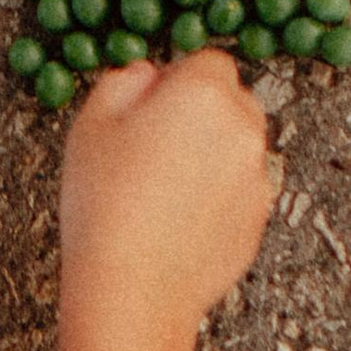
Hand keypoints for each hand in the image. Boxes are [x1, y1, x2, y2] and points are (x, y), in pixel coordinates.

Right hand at [57, 49, 273, 333]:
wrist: (132, 289)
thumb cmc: (106, 205)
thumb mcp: (91, 123)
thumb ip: (124, 81)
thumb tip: (147, 75)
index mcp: (203, 95)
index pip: (209, 61)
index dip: (176, 78)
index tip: (150, 104)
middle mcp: (243, 130)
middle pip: (233, 101)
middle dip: (201, 113)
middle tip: (153, 144)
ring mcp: (257, 178)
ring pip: (237, 148)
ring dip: (210, 154)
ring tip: (161, 187)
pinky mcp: (259, 219)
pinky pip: (240, 190)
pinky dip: (217, 195)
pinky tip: (176, 217)